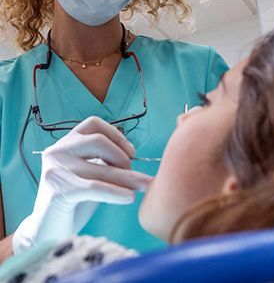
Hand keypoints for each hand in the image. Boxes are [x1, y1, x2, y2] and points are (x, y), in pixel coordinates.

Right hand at [13, 117, 151, 253]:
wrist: (46, 231)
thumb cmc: (72, 201)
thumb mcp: (88, 173)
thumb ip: (103, 162)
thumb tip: (134, 158)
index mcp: (66, 142)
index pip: (93, 124)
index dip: (115, 134)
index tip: (131, 151)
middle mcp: (58, 151)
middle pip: (98, 141)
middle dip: (122, 156)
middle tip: (134, 174)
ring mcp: (56, 170)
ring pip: (99, 168)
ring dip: (126, 177)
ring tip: (143, 186)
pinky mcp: (58, 191)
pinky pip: (94, 188)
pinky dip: (116, 192)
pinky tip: (129, 198)